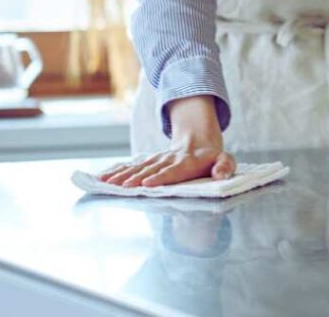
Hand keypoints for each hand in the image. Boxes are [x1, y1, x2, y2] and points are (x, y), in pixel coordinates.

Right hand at [99, 96, 235, 186]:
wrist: (198, 140)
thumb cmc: (212, 157)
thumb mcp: (225, 160)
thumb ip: (226, 166)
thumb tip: (220, 175)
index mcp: (189, 161)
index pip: (174, 170)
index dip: (161, 176)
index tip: (147, 183)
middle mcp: (170, 159)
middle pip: (151, 169)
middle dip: (135, 178)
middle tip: (120, 186)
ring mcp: (158, 159)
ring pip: (138, 167)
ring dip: (122, 175)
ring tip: (106, 183)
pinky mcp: (149, 161)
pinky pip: (131, 166)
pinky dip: (116, 171)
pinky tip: (102, 178)